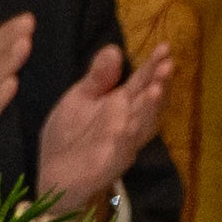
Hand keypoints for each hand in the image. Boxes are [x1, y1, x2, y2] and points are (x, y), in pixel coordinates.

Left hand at [34, 17, 177, 218]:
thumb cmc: (71, 134)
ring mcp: (121, 143)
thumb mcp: (80, 98)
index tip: (165, 47)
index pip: (141, 83)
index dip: (153, 66)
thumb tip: (114, 48)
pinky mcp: (108, 162)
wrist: (54, 174)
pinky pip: (120, 150)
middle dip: (158, 85)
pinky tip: (128, 125)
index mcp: (120, 104)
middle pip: (148, 102)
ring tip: (156, 89)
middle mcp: (128, 123)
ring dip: (149, 109)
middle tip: (167, 65)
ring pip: (141, 125)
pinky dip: (126, 138)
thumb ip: (98, 77)